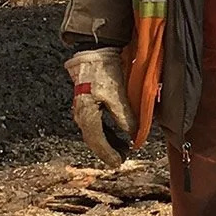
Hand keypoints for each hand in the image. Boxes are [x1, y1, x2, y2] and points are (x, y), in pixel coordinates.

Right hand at [64, 48, 135, 166]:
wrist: (93, 51)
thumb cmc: (104, 71)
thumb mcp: (117, 95)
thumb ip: (125, 116)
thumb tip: (134, 133)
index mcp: (87, 114)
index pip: (96, 141)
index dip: (108, 153)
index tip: (118, 163)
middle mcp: (81, 115)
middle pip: (94, 139)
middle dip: (107, 151)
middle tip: (121, 159)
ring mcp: (83, 109)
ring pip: (95, 132)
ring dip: (108, 142)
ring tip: (122, 148)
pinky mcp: (87, 102)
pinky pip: (96, 123)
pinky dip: (106, 132)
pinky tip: (117, 133)